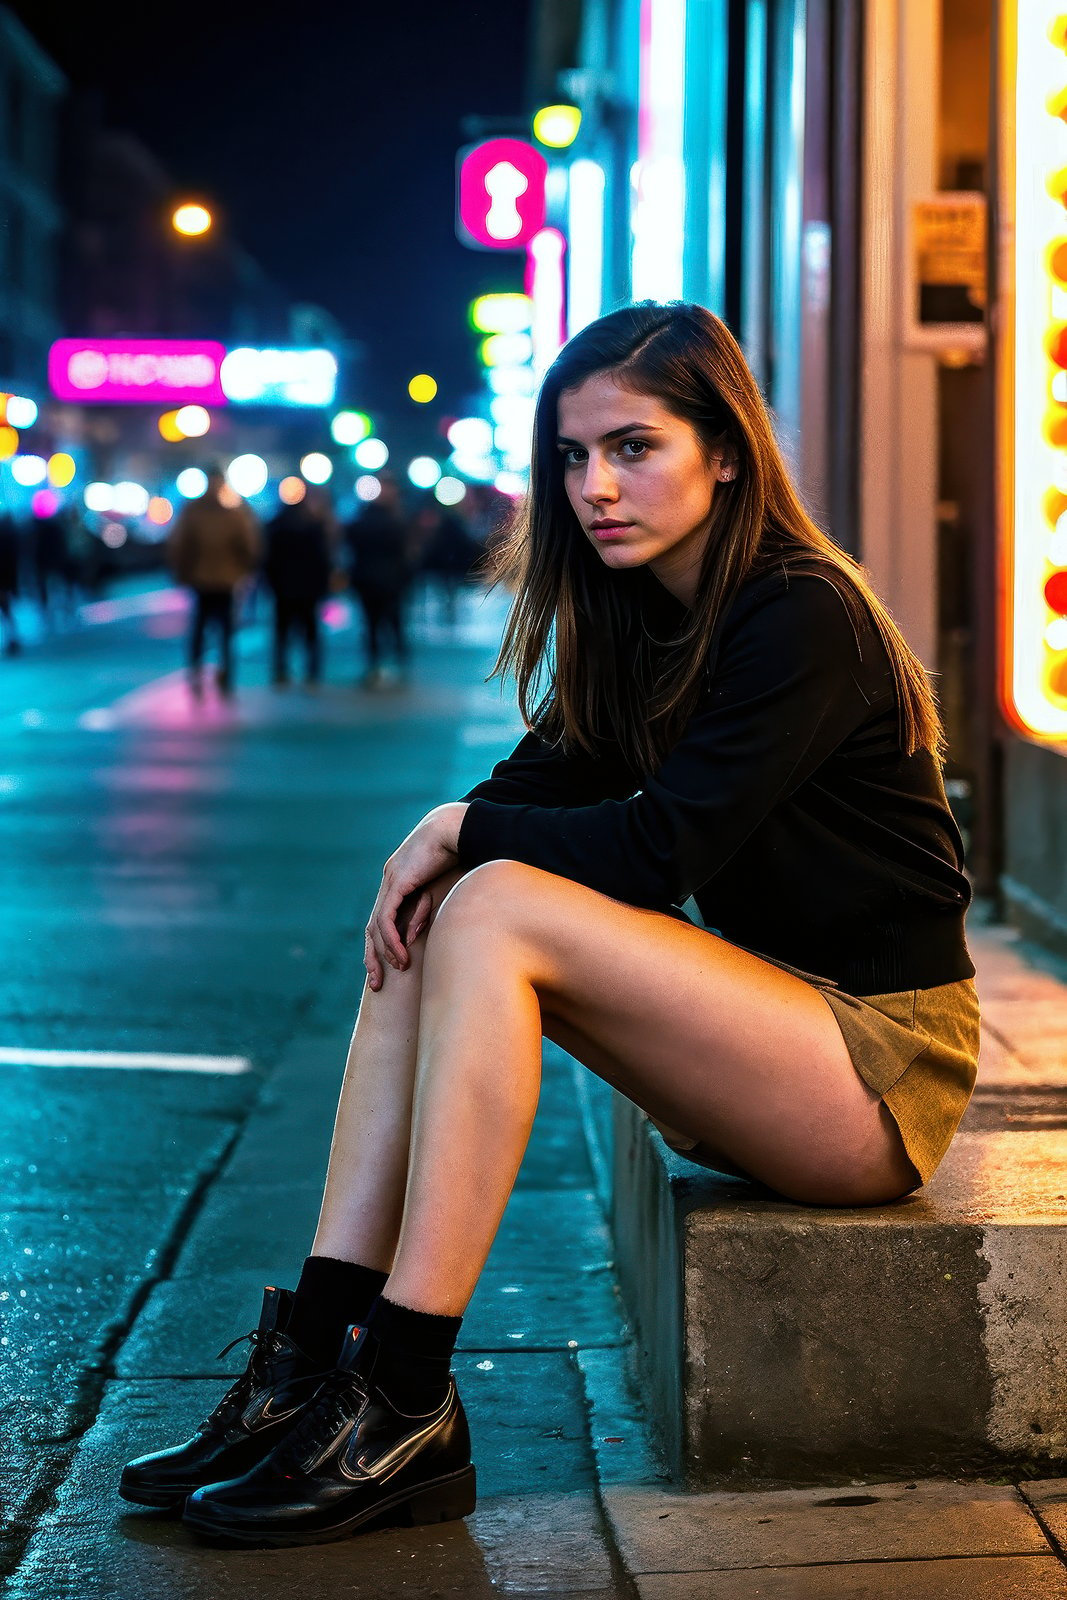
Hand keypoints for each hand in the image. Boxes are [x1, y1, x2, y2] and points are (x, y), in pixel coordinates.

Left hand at [364, 804, 467, 989]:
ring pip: (377, 926)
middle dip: (373, 957)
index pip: (382, 921)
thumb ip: (423, 912)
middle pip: (371, 927)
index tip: (388, 970)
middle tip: (377, 984)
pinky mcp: (397, 882)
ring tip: (398, 970)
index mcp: (398, 883)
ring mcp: (390, 881)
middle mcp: (389, 883)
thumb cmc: (456, 855)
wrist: (455, 828)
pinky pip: (386, 918)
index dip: (383, 946)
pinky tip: (400, 955)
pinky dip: (391, 939)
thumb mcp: (439, 891)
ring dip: (385, 952)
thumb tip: (411, 937)